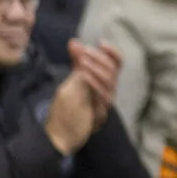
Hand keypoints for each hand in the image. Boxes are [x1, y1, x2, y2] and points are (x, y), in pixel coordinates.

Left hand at [44, 39, 121, 154]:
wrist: (60, 135)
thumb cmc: (65, 110)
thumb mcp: (70, 81)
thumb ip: (76, 63)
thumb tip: (74, 42)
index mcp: (103, 81)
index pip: (116, 63)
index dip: (112, 52)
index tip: (101, 43)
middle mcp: (107, 90)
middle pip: (113, 69)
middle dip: (99, 57)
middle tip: (84, 52)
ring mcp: (104, 101)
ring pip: (110, 79)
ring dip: (96, 67)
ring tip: (82, 61)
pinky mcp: (100, 111)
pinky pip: (102, 93)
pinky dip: (93, 81)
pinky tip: (83, 75)